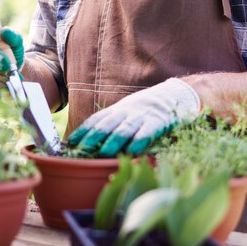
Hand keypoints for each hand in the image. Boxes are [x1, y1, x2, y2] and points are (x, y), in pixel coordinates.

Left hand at [68, 78, 200, 156]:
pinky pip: (148, 132)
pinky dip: (139, 140)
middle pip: (107, 124)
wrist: (176, 94)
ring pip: (125, 128)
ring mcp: (143, 116)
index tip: (70, 142)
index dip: (83, 130)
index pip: (97, 119)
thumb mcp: (128, 112)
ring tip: (103, 152)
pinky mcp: (159, 122)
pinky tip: (133, 150)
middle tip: (80, 149)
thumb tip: (93, 143)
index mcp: (118, 110)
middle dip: (92, 137)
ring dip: (113, 140)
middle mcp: (127, 112)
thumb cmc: (149, 109)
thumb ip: (113, 125)